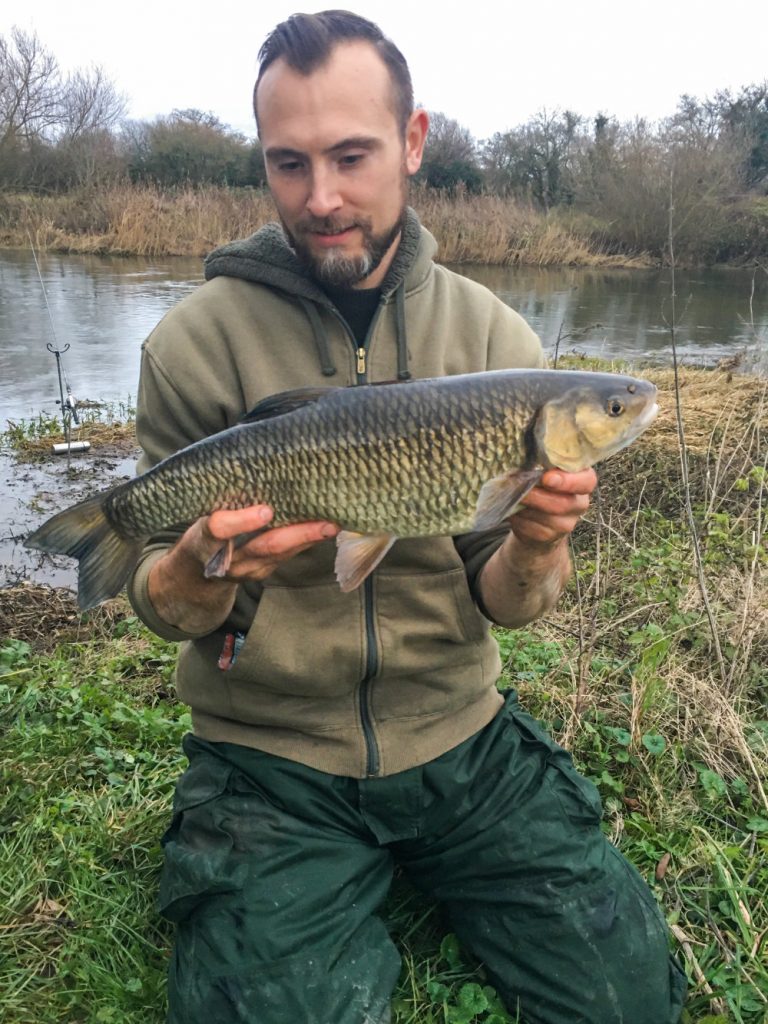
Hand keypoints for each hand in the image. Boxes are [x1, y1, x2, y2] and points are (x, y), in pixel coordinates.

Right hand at [148, 505, 338, 631]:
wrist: (195, 576)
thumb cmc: (200, 530)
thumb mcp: (198, 514)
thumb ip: (219, 497)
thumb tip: (249, 455)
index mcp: (204, 539)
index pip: (219, 530)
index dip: (242, 522)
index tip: (265, 511)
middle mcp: (227, 560)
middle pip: (265, 547)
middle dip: (298, 535)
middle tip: (326, 523)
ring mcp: (248, 569)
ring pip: (282, 554)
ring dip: (310, 539)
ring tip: (335, 523)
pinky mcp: (262, 571)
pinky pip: (287, 556)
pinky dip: (306, 541)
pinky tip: (325, 528)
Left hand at [511, 468, 596, 547]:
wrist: (537, 516)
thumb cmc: (541, 485)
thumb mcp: (544, 470)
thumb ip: (541, 465)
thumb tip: (522, 463)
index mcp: (583, 480)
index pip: (587, 481)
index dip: (568, 481)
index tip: (547, 478)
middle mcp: (579, 503)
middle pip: (563, 504)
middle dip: (538, 495)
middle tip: (519, 486)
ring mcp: (566, 523)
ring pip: (545, 518)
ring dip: (525, 505)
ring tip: (513, 495)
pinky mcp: (549, 537)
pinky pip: (532, 528)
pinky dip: (519, 518)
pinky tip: (515, 509)